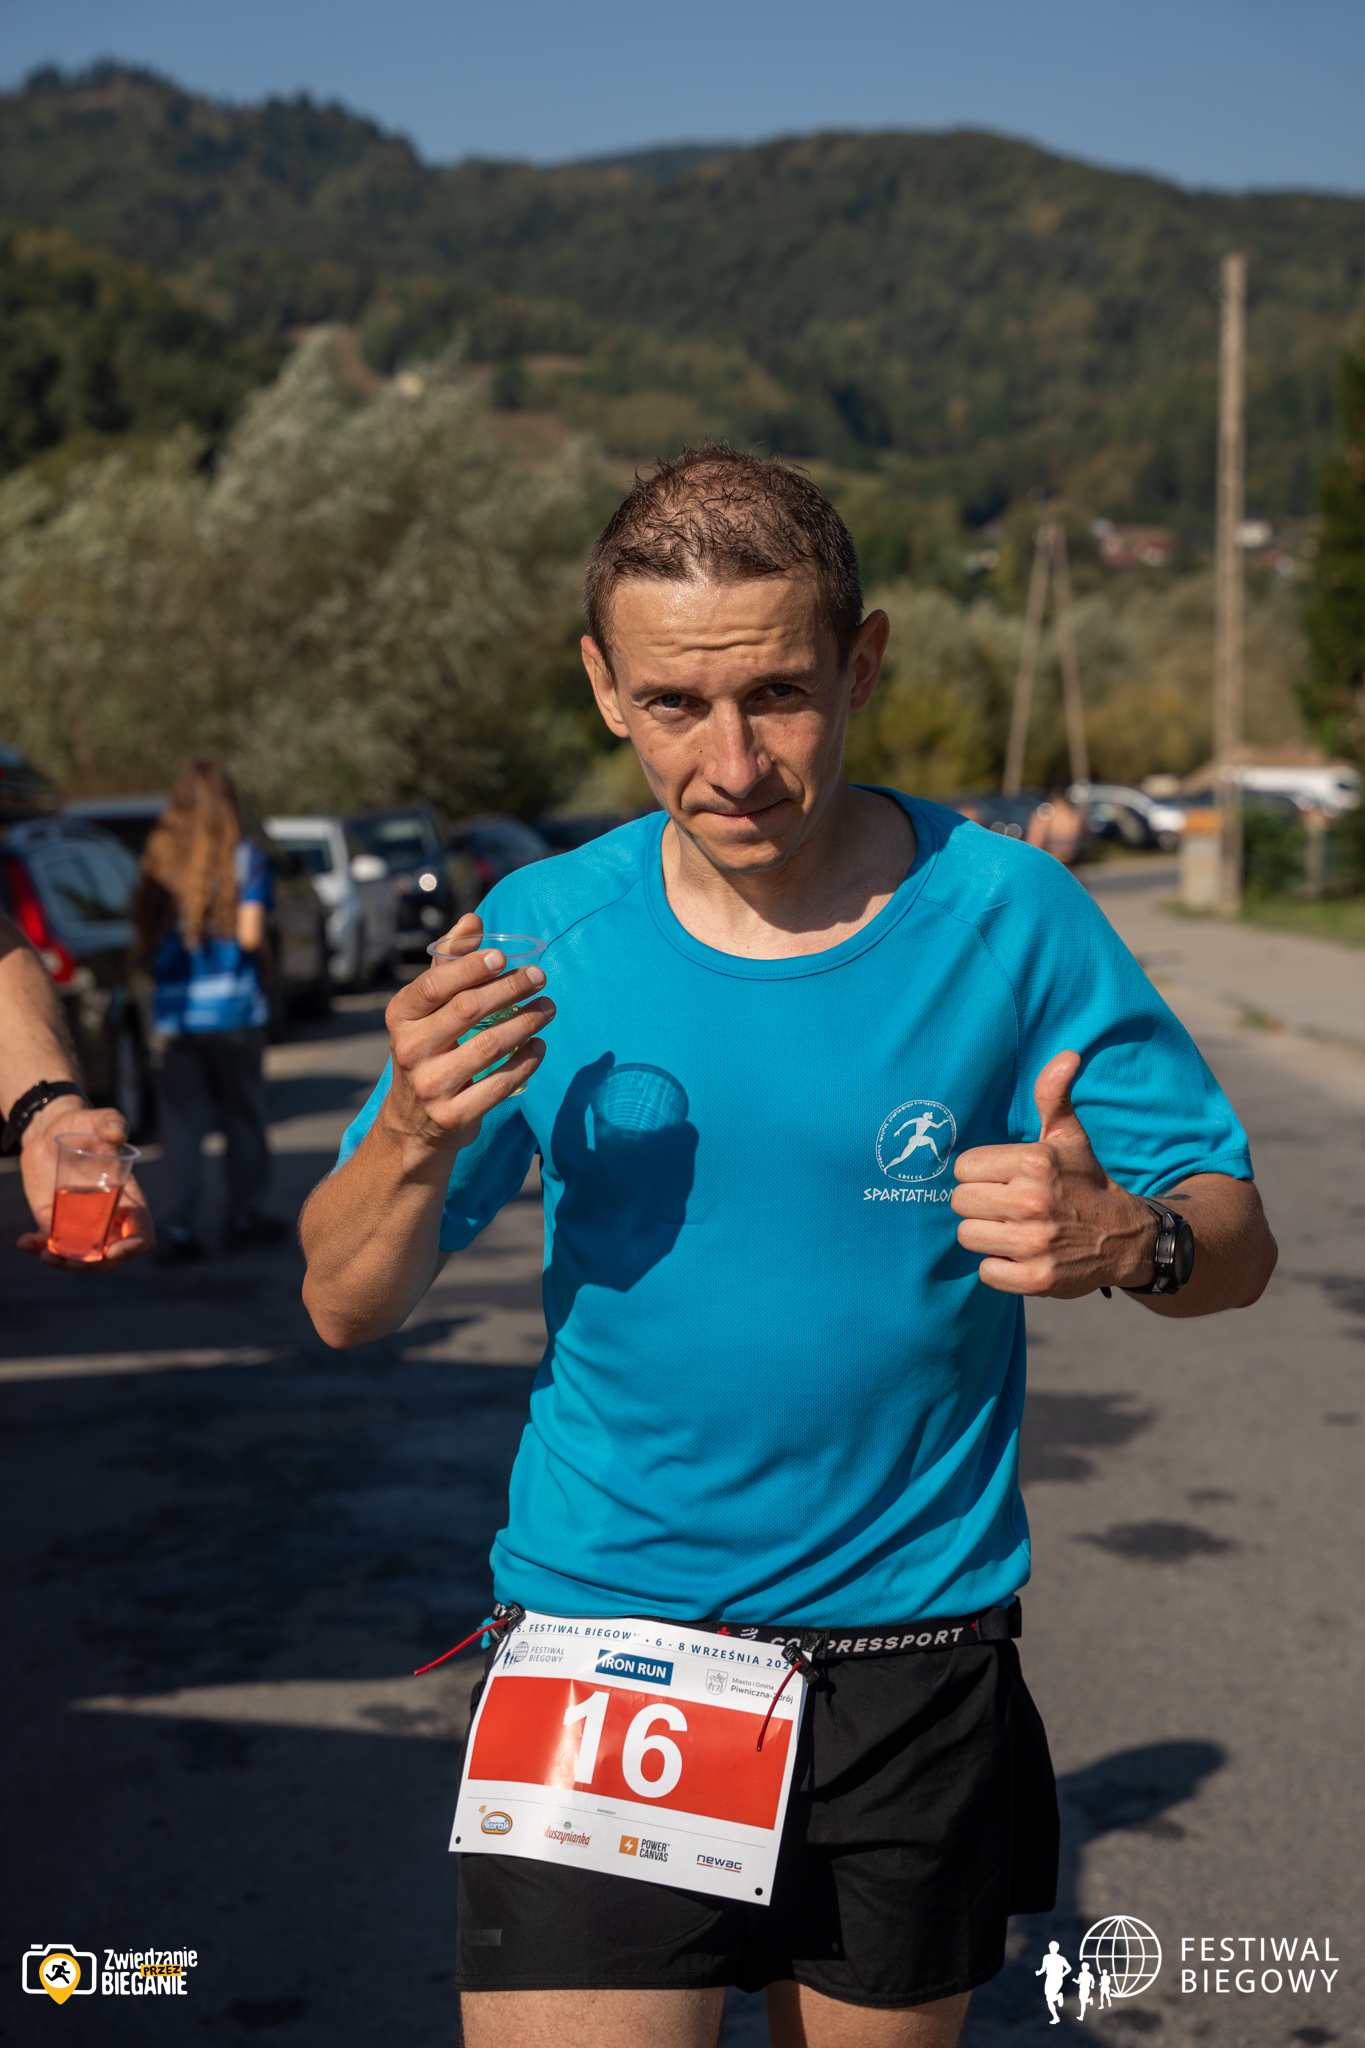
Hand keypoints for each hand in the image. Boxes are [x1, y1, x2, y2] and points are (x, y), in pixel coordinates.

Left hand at [17, 1100, 154, 1269]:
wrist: (51, 1131)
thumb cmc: (84, 1125)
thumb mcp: (98, 1119)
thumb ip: (111, 1122)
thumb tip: (117, 1133)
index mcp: (129, 1200)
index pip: (142, 1234)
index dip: (132, 1247)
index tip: (112, 1250)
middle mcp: (109, 1218)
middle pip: (111, 1257)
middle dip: (91, 1264)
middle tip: (64, 1257)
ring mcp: (83, 1224)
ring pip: (82, 1257)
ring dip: (65, 1263)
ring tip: (42, 1253)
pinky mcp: (57, 1222)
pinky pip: (53, 1243)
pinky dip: (39, 1248)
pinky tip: (24, 1242)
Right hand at [378, 915, 554, 1162]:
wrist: (412, 1125)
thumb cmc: (428, 1051)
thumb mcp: (426, 1010)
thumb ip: (447, 963)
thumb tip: (473, 920)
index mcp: (401, 1017)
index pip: (434, 985)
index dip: (470, 968)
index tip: (503, 956)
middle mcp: (410, 1050)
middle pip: (467, 1010)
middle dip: (510, 989)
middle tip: (539, 977)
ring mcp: (431, 1086)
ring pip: (489, 1046)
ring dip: (526, 1022)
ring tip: (548, 1008)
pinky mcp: (453, 1116)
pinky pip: (500, 1084)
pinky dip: (526, 1062)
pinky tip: (539, 1046)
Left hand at [951, 1051, 1155, 1296]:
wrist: (1126, 1237)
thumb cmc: (1084, 1181)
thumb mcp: (1069, 1136)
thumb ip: (1053, 1096)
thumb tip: (1067, 1055)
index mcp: (1034, 1162)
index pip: (964, 1168)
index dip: (981, 1174)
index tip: (1004, 1179)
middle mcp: (1033, 1202)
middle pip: (960, 1202)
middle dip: (979, 1204)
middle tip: (1007, 1206)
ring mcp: (1035, 1244)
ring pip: (968, 1236)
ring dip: (987, 1235)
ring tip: (1013, 1229)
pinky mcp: (1037, 1280)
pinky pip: (985, 1272)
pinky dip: (998, 1267)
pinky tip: (1020, 1255)